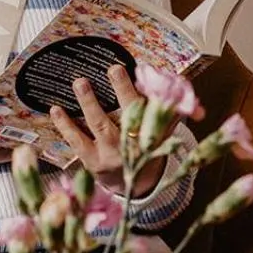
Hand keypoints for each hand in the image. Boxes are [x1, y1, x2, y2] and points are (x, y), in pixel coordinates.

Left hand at [48, 64, 164, 196]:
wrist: (135, 183)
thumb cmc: (147, 146)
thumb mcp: (164, 133)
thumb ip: (174, 114)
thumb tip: (196, 107)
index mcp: (153, 136)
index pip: (154, 111)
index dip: (155, 94)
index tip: (147, 71)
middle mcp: (133, 147)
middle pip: (129, 117)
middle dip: (123, 91)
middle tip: (114, 69)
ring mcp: (111, 155)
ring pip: (101, 126)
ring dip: (90, 103)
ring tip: (81, 82)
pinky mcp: (92, 162)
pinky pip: (77, 141)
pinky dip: (66, 125)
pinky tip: (56, 109)